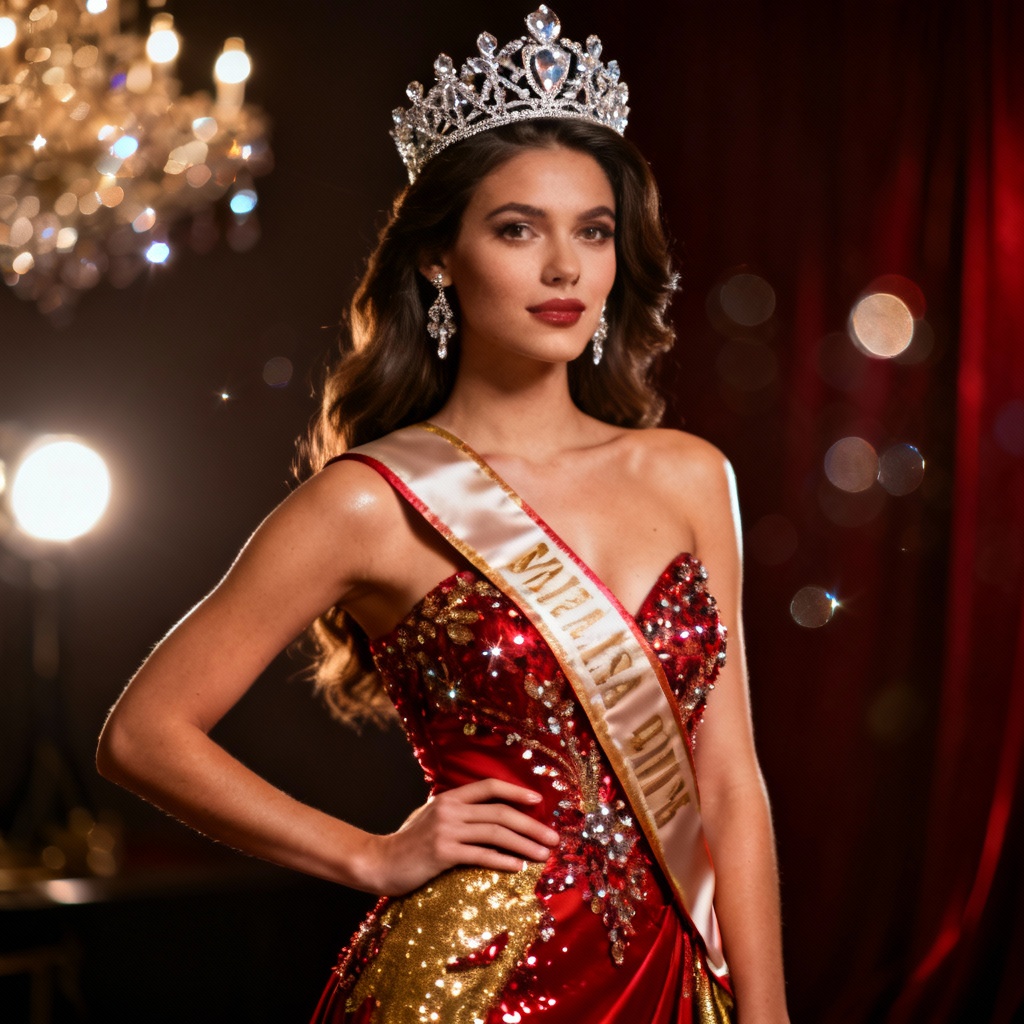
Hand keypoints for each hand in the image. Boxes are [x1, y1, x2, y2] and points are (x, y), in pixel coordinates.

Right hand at [358, 778, 559, 895]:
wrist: (380, 862)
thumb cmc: (409, 842)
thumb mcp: (432, 816)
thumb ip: (457, 811)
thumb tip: (488, 813)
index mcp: (450, 798)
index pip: (490, 787)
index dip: (516, 792)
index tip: (539, 803)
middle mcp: (450, 809)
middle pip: (500, 813)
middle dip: (531, 825)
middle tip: (553, 838)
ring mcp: (446, 830)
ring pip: (495, 833)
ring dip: (524, 844)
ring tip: (543, 854)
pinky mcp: (443, 853)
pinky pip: (481, 855)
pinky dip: (503, 860)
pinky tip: (518, 866)